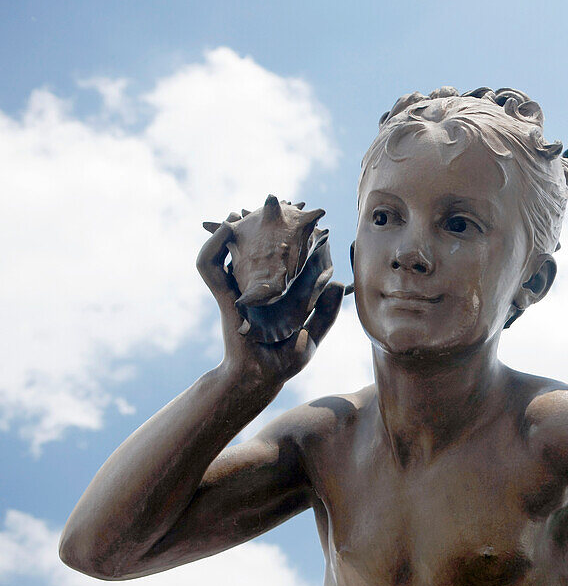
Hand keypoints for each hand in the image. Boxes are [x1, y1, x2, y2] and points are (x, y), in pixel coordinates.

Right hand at [196, 223, 342, 386]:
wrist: (260, 379)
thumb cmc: (286, 360)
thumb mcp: (313, 336)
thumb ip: (327, 313)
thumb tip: (338, 284)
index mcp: (280, 293)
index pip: (291, 260)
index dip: (300, 241)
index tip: (315, 223)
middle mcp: (260, 287)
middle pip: (260, 249)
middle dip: (265, 226)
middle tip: (281, 205)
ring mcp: (241, 290)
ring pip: (232, 251)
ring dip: (233, 229)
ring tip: (240, 210)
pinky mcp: (226, 297)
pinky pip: (211, 269)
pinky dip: (211, 247)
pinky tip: (221, 229)